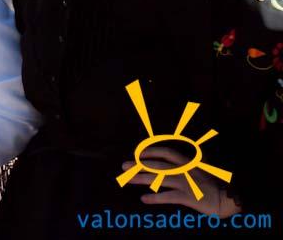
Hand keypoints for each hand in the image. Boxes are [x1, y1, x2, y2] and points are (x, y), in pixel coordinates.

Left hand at [123, 146, 240, 217]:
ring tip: (126, 180)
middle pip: (158, 165)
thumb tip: (162, 170)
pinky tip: (144, 198)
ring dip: (141, 178)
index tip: (137, 154)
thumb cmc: (211, 186)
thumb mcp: (198, 171)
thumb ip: (182, 167)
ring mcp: (187, 183)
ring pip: (160, 179)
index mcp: (188, 162)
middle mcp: (186, 170)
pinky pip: (169, 196)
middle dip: (139, 165)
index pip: (167, 153)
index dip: (151, 151)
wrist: (228, 199)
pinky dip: (155, 197)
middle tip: (123, 166)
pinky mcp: (189, 197)